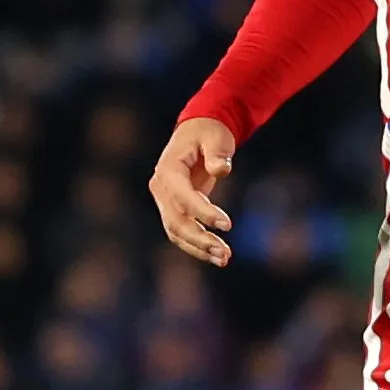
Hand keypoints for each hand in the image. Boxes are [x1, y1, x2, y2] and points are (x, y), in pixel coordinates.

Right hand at [149, 118, 236, 266]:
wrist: (199, 131)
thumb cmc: (209, 132)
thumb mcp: (216, 136)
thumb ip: (218, 153)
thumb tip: (220, 170)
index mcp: (168, 169)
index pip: (183, 197)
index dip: (204, 213)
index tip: (228, 225)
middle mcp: (161, 187)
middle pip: (176, 221)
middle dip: (200, 239)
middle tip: (225, 253)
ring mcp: (165, 200)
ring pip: (177, 231)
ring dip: (199, 248)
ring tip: (224, 259)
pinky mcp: (174, 208)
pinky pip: (182, 231)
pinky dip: (197, 245)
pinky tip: (216, 254)